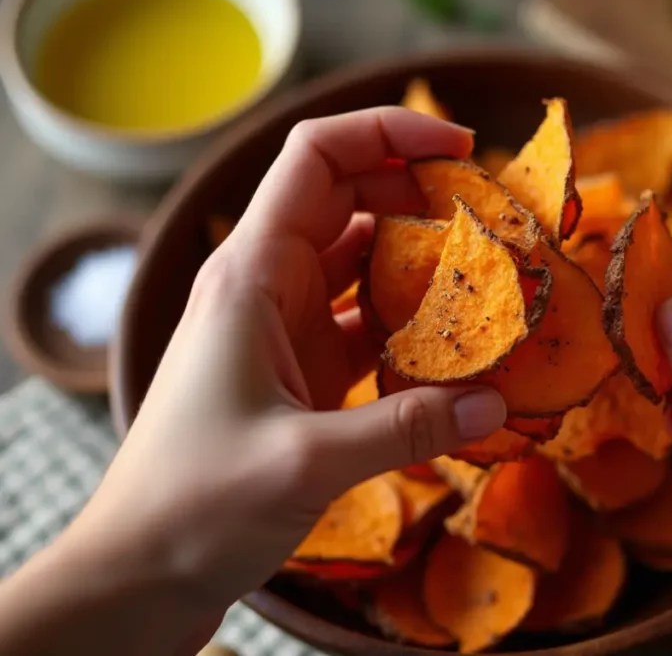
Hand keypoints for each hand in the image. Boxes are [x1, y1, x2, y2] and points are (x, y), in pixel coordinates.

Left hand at [0, 108, 506, 655]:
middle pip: (347, 200)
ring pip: (360, 263)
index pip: (316, 159)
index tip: (459, 148)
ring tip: (488, 273)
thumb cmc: (193, 503)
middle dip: (419, 194)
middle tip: (491, 216)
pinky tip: (456, 345)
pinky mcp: (300, 374)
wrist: (140, 570)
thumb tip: (498, 405)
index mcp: (250, 274)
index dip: (386, 134)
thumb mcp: (304, 461)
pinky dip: (410, 325)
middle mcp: (266, 287)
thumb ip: (407, 428)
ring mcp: (284, 330)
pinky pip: (365, 325)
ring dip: (420, 261)